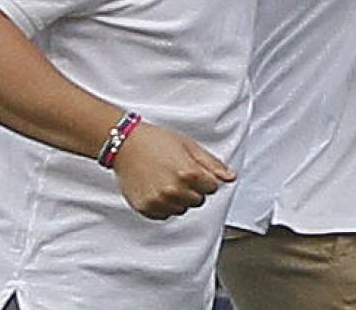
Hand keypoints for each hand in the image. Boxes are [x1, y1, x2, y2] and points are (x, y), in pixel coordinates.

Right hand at [111, 122, 235, 219]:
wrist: (125, 144)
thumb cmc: (155, 141)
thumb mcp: (189, 146)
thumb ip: (212, 164)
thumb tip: (230, 177)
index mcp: (188, 173)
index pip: (212, 188)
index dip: (205, 178)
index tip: (195, 170)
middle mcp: (174, 190)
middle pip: (198, 200)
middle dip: (193, 189)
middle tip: (178, 173)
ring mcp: (159, 201)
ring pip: (182, 209)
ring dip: (179, 198)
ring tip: (166, 179)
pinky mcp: (146, 208)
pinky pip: (165, 215)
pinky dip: (164, 205)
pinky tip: (157, 188)